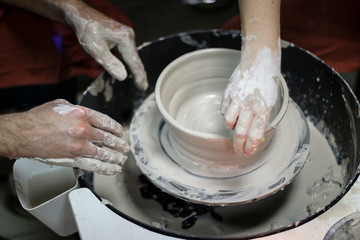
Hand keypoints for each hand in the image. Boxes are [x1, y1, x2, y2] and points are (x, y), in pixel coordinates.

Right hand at [11, 99, 128, 174]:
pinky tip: (113, 169)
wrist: (24, 133)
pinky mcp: (74, 158)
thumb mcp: (62, 104)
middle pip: (108, 138)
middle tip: (124, 147)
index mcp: (82, 113)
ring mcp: (80, 145)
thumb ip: (78, 110)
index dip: (116, 128)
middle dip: (119, 144)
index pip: (106, 122)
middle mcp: (84, 129)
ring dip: (116, 157)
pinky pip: (94, 165)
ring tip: (122, 159)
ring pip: (104, 153)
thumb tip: (87, 115)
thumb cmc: (39, 118)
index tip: (120, 132)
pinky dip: (106, 168)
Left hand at [63, 2, 147, 89]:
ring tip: (138, 81)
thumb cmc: (87, 30)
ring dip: (135, 69)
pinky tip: (130, 68)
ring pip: (132, 56)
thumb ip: (111, 64)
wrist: (81, 15)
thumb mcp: (97, 50)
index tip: (142, 87)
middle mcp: (129, 36)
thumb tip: (123, 77)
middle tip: (143, 87)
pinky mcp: (122, 36)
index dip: (138, 76)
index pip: (134, 62)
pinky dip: (130, 62)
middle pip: (136, 59)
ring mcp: (126, 35)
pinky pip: (128, 52)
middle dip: (139, 74)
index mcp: (125, 39)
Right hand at [221, 46, 280, 155]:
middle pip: (241, 132)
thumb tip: (254, 132)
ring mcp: (238, 99)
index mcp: (264, 108)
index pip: (256, 134)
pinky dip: (226, 115)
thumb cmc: (267, 80)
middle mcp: (250, 105)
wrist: (259, 60)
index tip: (248, 153)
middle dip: (238, 145)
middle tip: (237, 150)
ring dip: (231, 128)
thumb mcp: (270, 100)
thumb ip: (263, 116)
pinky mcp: (229, 93)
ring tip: (234, 127)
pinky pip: (224, 110)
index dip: (251, 146)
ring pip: (229, 122)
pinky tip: (231, 113)